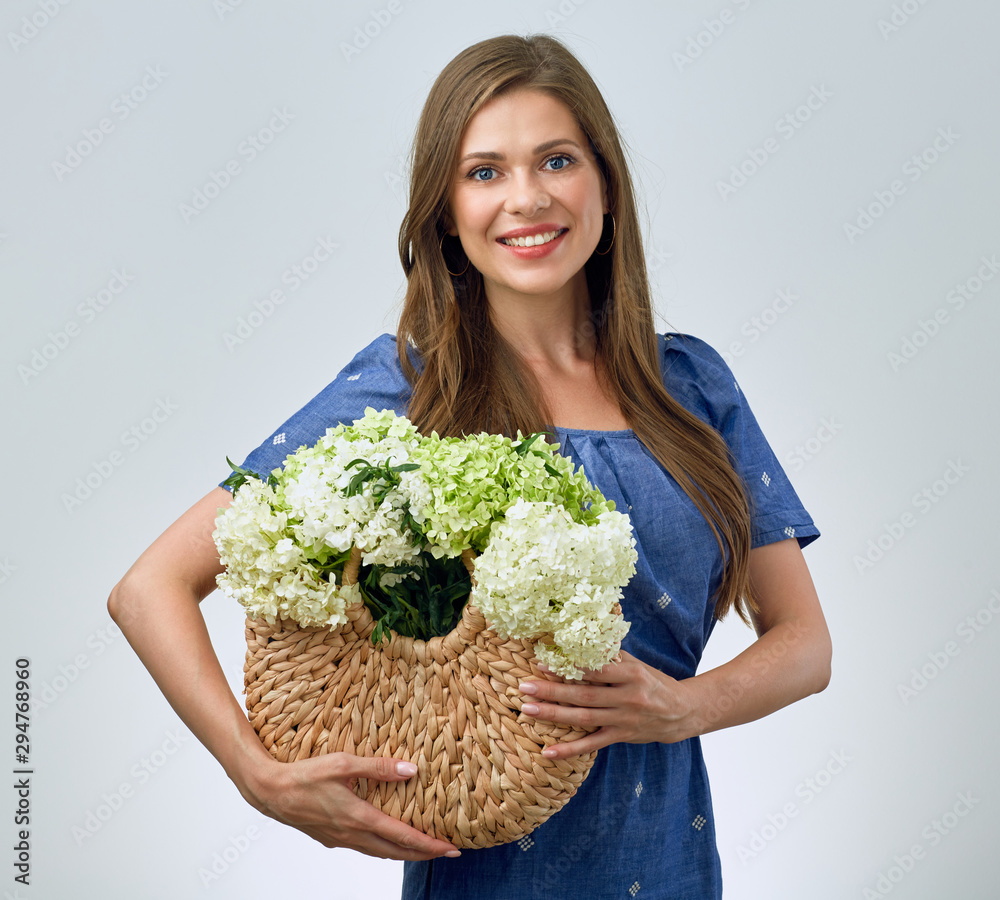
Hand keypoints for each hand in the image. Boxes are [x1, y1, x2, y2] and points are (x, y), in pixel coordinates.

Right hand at [241, 751, 461, 859]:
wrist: (270, 792)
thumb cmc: (304, 774)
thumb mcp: (344, 764)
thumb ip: (379, 767)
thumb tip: (412, 770)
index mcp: (358, 818)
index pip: (402, 836)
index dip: (429, 844)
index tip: (449, 847)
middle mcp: (352, 834)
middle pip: (395, 851)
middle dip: (423, 853)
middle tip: (446, 852)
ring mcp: (340, 839)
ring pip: (379, 852)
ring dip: (403, 852)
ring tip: (422, 849)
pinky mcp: (331, 838)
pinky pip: (364, 848)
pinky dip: (383, 847)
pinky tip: (385, 840)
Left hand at [518, 651, 697, 758]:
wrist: (682, 712)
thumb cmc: (653, 682)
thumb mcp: (637, 665)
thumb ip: (611, 656)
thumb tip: (582, 639)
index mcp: (632, 675)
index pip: (595, 670)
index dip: (568, 668)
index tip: (542, 663)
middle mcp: (627, 698)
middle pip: (584, 695)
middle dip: (552, 691)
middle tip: (524, 687)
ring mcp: (624, 720)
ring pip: (584, 718)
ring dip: (553, 715)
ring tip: (528, 710)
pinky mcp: (621, 736)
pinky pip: (592, 744)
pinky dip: (570, 750)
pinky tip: (549, 752)